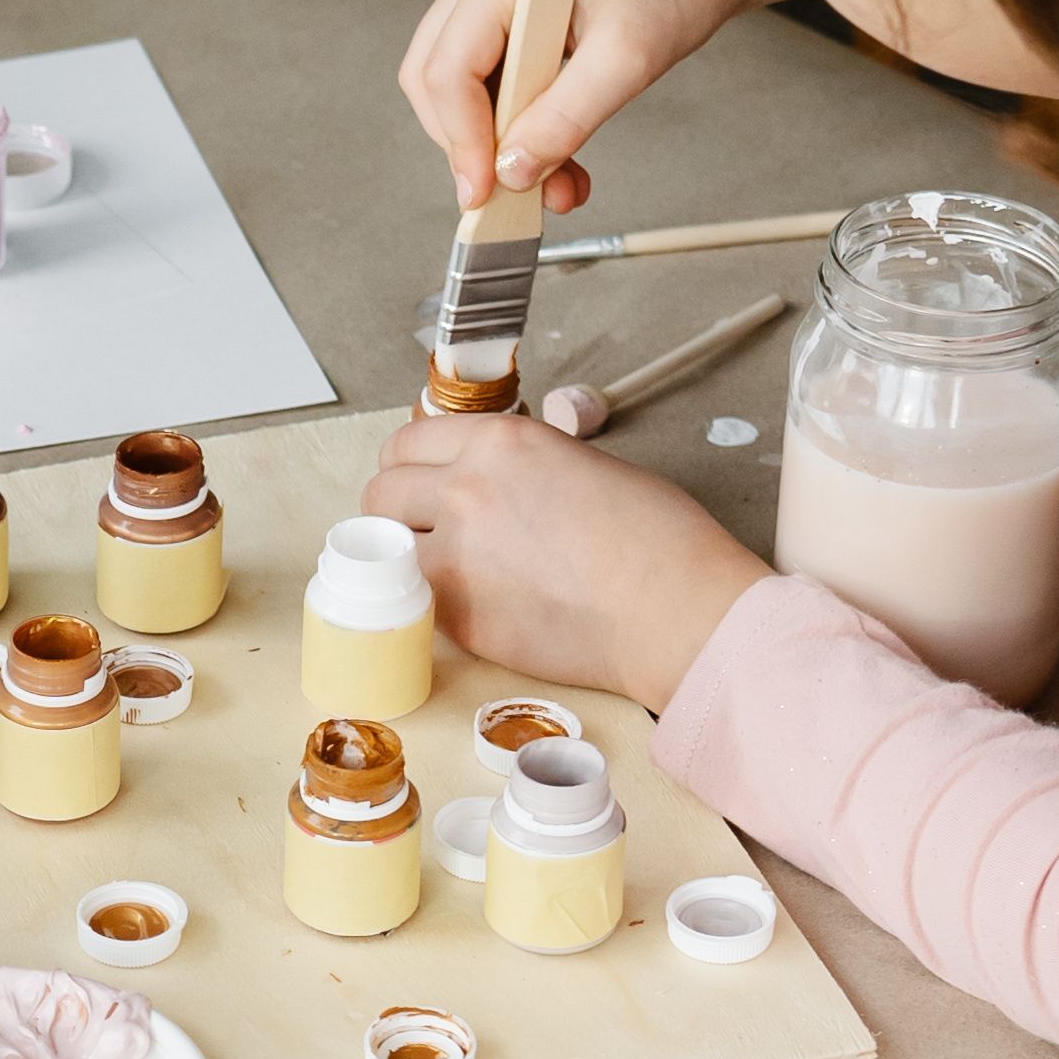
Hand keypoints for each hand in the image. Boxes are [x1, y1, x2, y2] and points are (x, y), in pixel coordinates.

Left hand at [364, 412, 774, 715]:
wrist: (676, 611)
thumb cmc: (660, 540)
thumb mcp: (585, 466)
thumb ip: (523, 469)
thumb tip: (497, 485)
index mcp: (502, 442)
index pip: (409, 442)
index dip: (411, 467)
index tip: (421, 486)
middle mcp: (468, 488)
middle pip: (381, 492)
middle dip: (395, 511)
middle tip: (425, 532)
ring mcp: (458, 554)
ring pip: (385, 550)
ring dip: (405, 559)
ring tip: (446, 573)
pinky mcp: (461, 616)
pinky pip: (418, 601)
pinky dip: (433, 604)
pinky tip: (473, 608)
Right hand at [396, 0, 789, 213]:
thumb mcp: (629, 60)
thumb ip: (566, 119)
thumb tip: (513, 172)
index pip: (447, 71)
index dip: (462, 141)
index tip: (486, 193)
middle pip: (437, 83)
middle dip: (476, 147)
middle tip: (523, 195)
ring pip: (457, 90)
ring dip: (498, 145)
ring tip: (555, 182)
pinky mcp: (503, 13)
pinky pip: (486, 83)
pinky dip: (514, 128)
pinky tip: (554, 155)